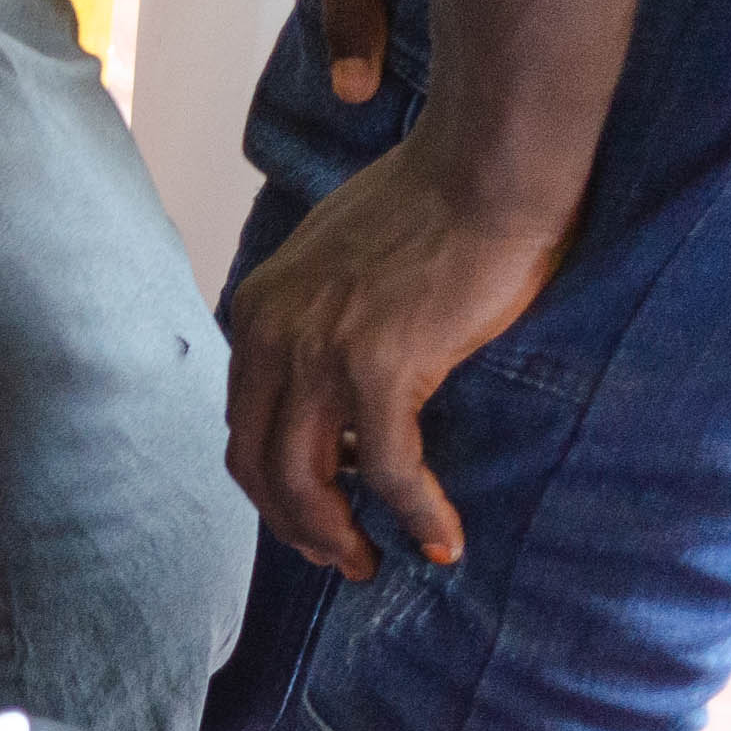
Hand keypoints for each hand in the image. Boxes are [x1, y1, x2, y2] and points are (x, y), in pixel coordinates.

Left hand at [222, 143, 561, 580]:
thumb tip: (336, 389)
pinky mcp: (380, 368)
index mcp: (258, 311)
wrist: (487, 167)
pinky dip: (414, 514)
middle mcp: (272, 336)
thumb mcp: (338, 261)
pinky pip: (387, 469)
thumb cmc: (434, 205)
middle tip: (337, 558)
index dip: (273, 481)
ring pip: (305, 481)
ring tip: (372, 563)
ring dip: (335, 536)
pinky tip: (441, 541)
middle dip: (293, 524)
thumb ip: (319, 319)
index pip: (244, 423)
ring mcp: (320, 354)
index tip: (312, 511)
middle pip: (257, 465)